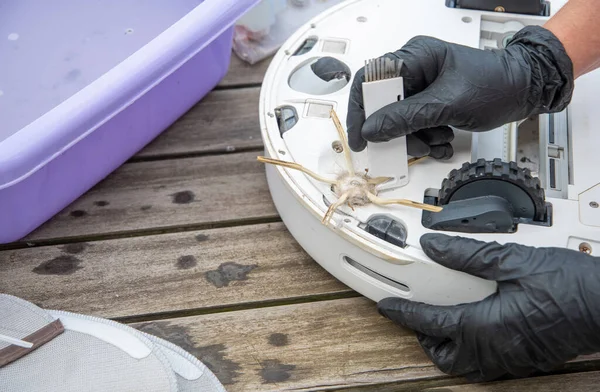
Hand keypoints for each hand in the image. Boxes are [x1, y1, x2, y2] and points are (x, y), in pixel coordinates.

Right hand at [346, 25, 573, 154]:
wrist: (526, 91)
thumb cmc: (496, 84)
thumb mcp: (447, 104)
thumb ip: (405, 117)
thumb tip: (373, 129)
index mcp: (414, 56)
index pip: (370, 80)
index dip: (361, 110)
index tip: (362, 137)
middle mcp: (414, 69)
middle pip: (384, 106)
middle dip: (397, 131)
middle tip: (410, 145)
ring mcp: (423, 87)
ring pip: (399, 121)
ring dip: (416, 139)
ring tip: (437, 141)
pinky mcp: (430, 103)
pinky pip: (415, 126)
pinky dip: (426, 139)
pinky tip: (442, 141)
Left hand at [377, 233, 599, 381]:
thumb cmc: (573, 285)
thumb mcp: (515, 260)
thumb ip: (469, 255)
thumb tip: (435, 246)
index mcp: (486, 326)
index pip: (431, 321)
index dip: (403, 312)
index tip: (387, 307)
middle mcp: (496, 350)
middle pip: (444, 356)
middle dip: (424, 337)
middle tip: (417, 313)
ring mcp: (513, 358)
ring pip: (466, 364)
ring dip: (448, 345)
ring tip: (444, 319)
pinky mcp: (528, 358)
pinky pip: (488, 364)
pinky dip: (472, 349)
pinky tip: (477, 325)